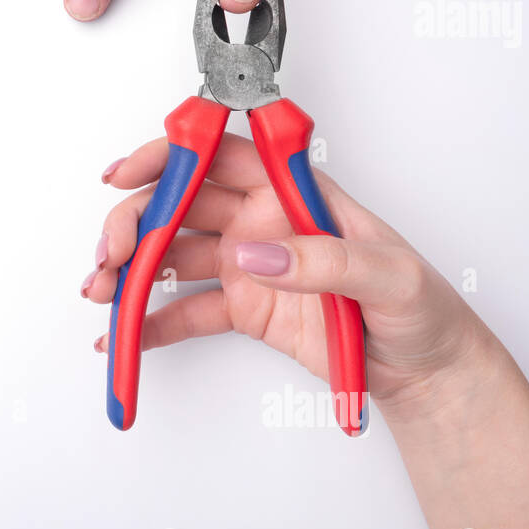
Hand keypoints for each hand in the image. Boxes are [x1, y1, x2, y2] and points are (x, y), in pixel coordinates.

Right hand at [83, 132, 488, 408]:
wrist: (426, 372)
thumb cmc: (422, 309)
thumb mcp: (390, 276)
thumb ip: (324, 261)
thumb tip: (257, 254)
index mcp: (295, 193)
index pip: (222, 156)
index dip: (171, 156)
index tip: (129, 172)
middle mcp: (263, 221)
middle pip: (182, 204)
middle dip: (135, 221)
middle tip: (111, 253)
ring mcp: (249, 265)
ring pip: (172, 255)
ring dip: (131, 270)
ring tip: (102, 292)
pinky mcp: (244, 309)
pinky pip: (186, 312)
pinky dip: (150, 323)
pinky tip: (123, 335)